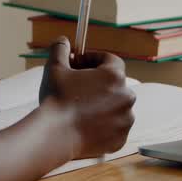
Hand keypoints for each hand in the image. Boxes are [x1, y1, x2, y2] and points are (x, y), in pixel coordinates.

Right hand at [39, 37, 135, 158]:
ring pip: (115, 107)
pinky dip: (103, 126)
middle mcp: (126, 96)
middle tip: (77, 87)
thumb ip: (60, 49)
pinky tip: (85, 125)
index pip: (110, 60)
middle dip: (98, 84)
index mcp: (115, 76)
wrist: (55, 137)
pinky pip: (114, 127)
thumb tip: (63, 41)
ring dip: (102, 105)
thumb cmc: (56, 100)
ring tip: (80, 109)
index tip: (79, 64)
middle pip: (114, 84)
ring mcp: (125, 120)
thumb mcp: (55, 68)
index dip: (94, 59)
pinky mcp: (120, 139)